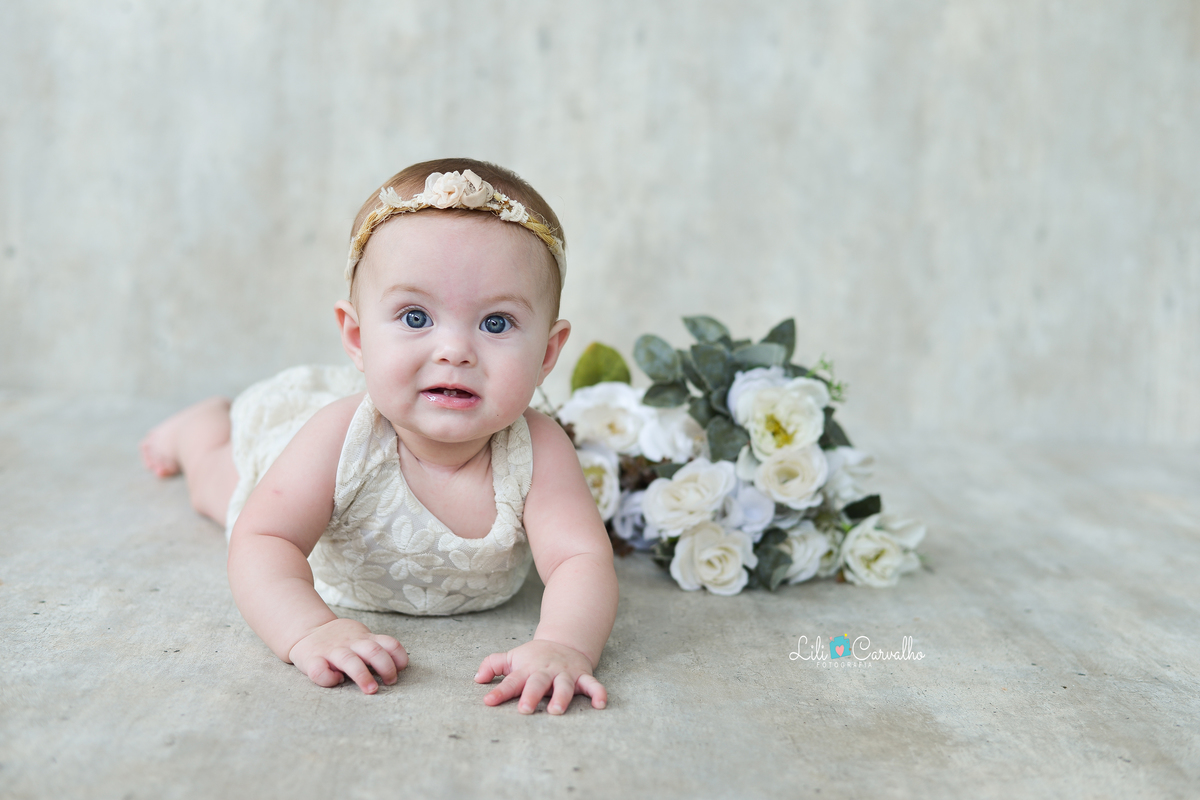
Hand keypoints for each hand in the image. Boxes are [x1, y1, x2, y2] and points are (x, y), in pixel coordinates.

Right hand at [288, 618, 407, 693]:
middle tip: (391, 682)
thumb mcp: (361, 637)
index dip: (398, 656)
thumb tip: (396, 669)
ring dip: (362, 675)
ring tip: (371, 689)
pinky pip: (319, 671)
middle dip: (385, 666)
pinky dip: (328, 678)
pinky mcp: (312, 660)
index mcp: (363, 638)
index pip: (388, 643)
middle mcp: (349, 643)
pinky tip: (335, 680)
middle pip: (372, 650)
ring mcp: (331, 651)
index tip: (401, 668)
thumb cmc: (341, 640)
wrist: (307, 631)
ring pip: (349, 660)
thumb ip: (376, 648)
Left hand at [475, 639, 606, 713]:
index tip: (488, 701)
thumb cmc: (534, 656)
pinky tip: (601, 704)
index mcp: (527, 669)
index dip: (499, 691)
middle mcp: (546, 672)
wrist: (565, 640)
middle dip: (531, 695)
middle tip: (524, 709)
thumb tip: (477, 679)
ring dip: (561, 697)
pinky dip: (598, 693)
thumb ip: (493, 665)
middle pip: (537, 683)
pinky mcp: (582, 676)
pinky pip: (592, 685)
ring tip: (556, 711)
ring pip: (564, 686)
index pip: (510, 681)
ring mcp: (565, 674)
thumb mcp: (512, 657)